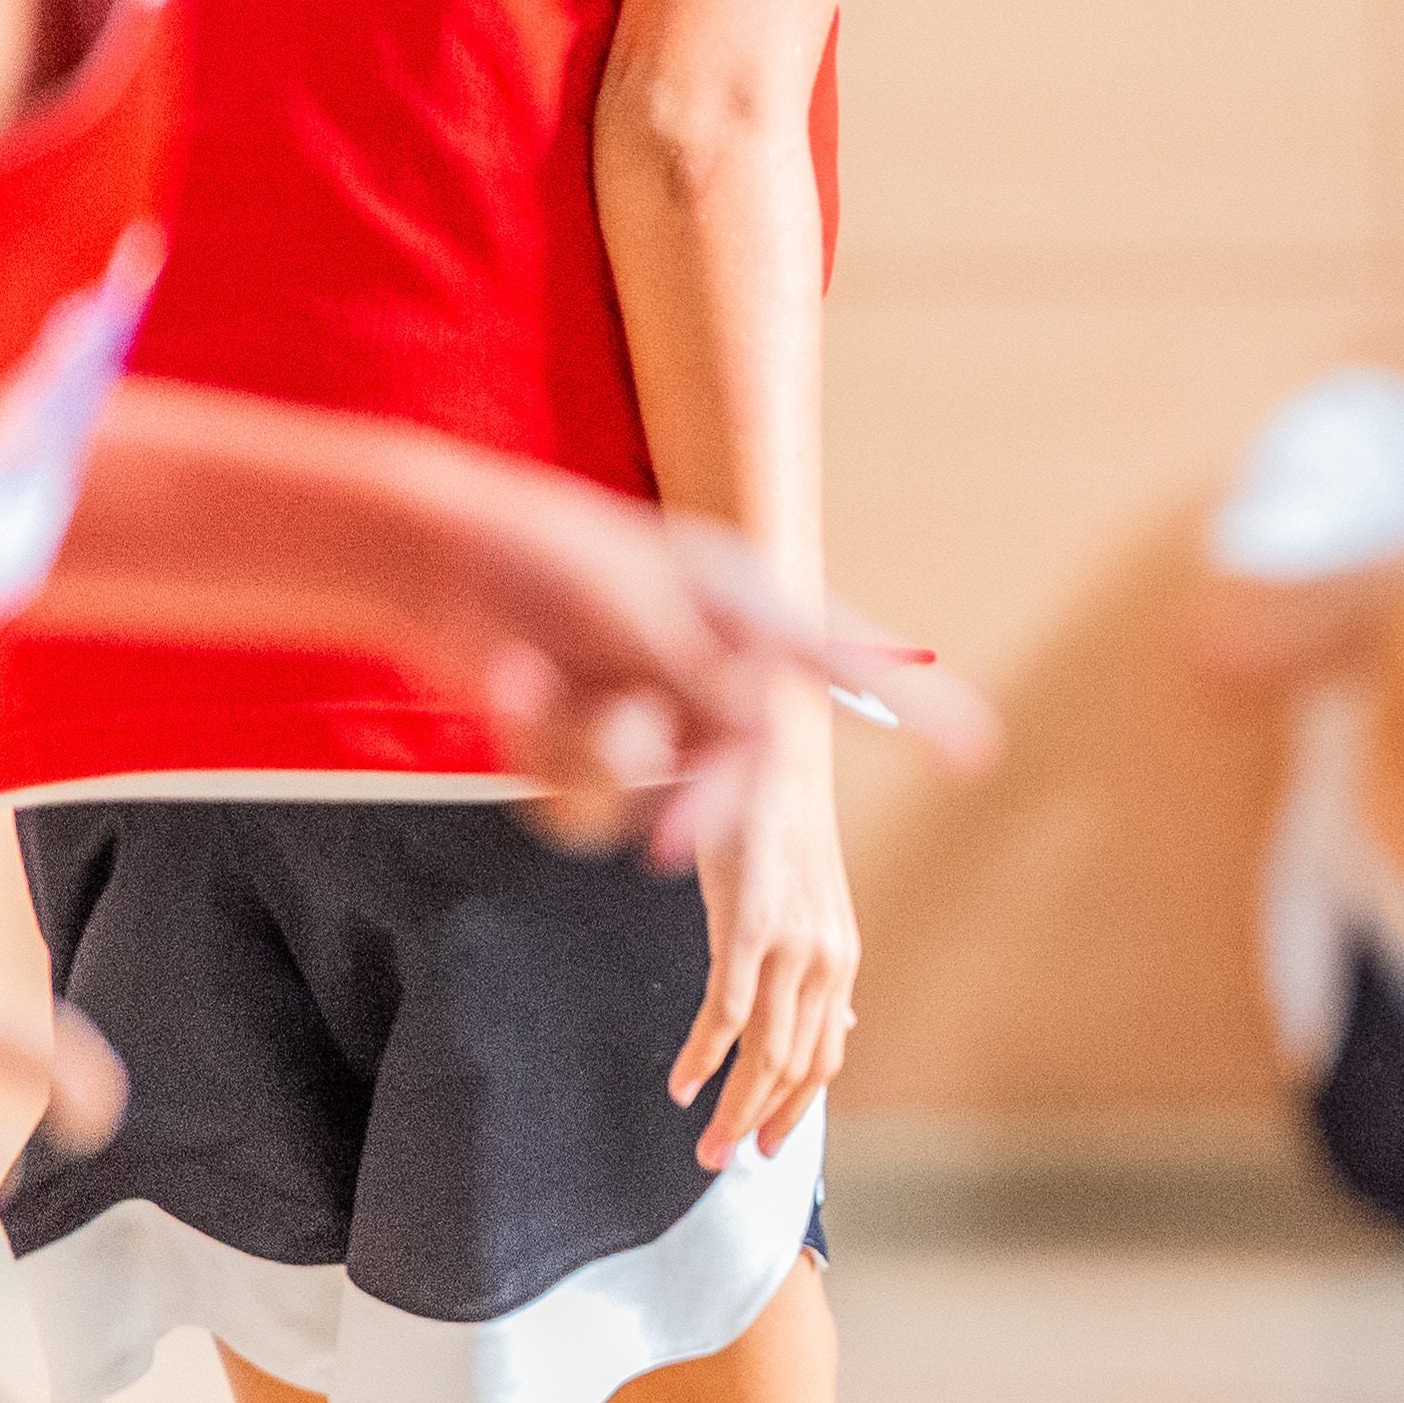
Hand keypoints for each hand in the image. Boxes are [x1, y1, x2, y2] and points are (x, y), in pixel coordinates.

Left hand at [392, 464, 979, 857]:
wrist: (425, 551)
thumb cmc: (537, 556)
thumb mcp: (637, 614)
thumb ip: (709, 688)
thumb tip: (763, 754)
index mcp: (739, 613)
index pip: (846, 665)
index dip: (915, 709)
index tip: (978, 753)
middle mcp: (701, 668)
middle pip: (747, 769)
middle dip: (704, 808)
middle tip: (674, 852)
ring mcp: (643, 711)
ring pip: (653, 795)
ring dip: (591, 755)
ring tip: (530, 678)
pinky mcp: (580, 747)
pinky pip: (588, 804)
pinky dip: (545, 756)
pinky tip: (512, 687)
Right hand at [669, 687, 855, 1167]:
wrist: (771, 749)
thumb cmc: (775, 825)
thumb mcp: (806, 905)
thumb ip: (816, 969)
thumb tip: (837, 1023)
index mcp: (838, 960)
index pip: (824, 1057)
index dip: (795, 1109)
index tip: (767, 1147)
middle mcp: (825, 959)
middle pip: (797, 1068)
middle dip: (759, 1123)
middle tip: (723, 1162)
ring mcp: (790, 943)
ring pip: (766, 1051)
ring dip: (733, 1106)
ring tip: (704, 1142)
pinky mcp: (751, 924)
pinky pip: (729, 1009)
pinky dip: (706, 1056)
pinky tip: (684, 1083)